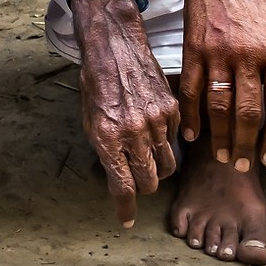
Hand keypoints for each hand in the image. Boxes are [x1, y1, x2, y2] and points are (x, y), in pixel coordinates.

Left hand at [69, 0, 181, 227]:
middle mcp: (135, 133)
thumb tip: (118, 177)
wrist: (115, 46)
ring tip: (147, 158)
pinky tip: (154, 130)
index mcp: (109, 137)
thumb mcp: (90, 120)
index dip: (125, 209)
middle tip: (137, 182)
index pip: (123, 187)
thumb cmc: (96, 82)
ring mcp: (157, 121)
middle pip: (149, 183)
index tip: (126, 220)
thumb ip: (105, 151)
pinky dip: (165, 143)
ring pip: (166, 165)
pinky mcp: (173, 109)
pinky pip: (174, 141)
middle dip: (142, 188)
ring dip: (157, 168)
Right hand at [180, 0, 265, 172]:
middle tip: (243, 165)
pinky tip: (193, 134)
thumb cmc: (254, 4)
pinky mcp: (193, 50)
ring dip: (220, 136)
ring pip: (219, 105)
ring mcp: (217, 53)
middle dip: (246, 143)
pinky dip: (190, 114)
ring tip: (223, 157)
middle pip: (248, 111)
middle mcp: (247, 55)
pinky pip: (191, 89)